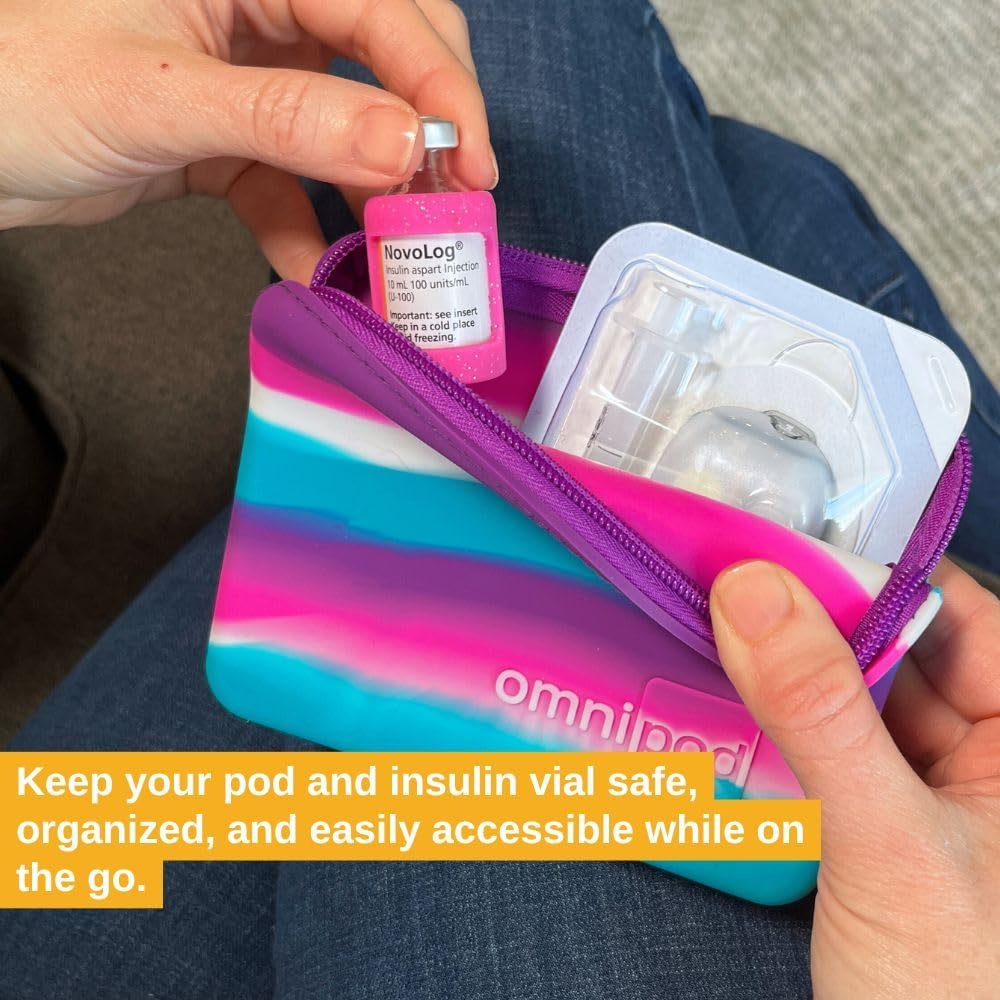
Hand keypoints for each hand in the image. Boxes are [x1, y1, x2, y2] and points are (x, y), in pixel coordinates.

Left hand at [0, 0, 494, 281]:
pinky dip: (307, 229)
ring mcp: (248, 79)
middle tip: (456, 201)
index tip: (472, 164)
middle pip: (384, 57)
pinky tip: (315, 272)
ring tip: (401, 252)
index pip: (380, 8)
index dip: (439, 85)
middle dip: (426, 132)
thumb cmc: (20, 84)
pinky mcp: (229, 142)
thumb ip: (289, 118)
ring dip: (375, 194)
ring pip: (347, 129)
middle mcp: (257, 10)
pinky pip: (291, 185)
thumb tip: (407, 145)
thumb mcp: (162, 96)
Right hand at [710, 557, 999, 998]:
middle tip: (718, 577)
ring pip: (858, 692)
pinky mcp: (890, 820)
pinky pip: (834, 743)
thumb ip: (822, 714)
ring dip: (788, 669)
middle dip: (811, 616)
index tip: (771, 537)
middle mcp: (999, 752)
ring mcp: (943, 788)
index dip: (866, 566)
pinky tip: (727, 699)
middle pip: (898, 644)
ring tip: (706, 624)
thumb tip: (752, 590)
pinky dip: (783, 722)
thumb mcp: (891, 848)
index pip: (957, 610)